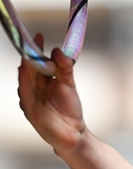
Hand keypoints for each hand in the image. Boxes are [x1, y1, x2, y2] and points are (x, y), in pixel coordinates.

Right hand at [17, 34, 85, 152]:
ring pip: (25, 78)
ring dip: (25, 66)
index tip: (38, 35)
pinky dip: (24, 82)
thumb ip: (65, 68)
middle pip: (30, 67)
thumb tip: (59, 51)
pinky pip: (25, 92)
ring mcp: (31, 97)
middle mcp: (35, 87)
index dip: (37, 48)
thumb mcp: (69, 85)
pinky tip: (25, 72)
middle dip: (29, 54)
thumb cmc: (70, 110)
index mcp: (44, 80)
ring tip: (28, 55)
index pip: (38, 61)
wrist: (72, 133)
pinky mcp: (29, 108)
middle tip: (30, 40)